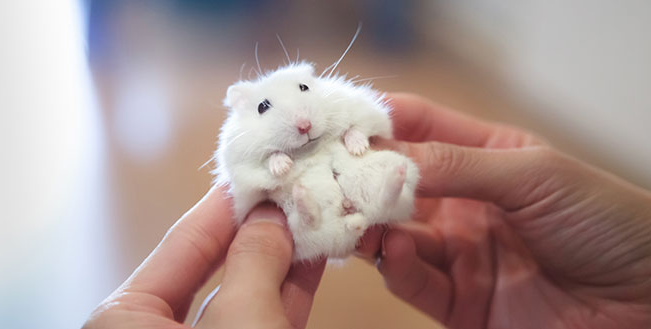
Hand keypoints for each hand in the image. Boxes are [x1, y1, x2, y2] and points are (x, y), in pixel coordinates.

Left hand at [83, 186, 324, 328]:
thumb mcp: (241, 318)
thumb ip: (254, 260)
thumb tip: (270, 216)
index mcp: (126, 319)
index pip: (183, 242)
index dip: (226, 204)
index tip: (258, 170)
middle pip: (215, 265)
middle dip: (258, 229)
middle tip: (290, 190)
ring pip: (244, 294)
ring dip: (282, 258)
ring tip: (312, 216)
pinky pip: (262, 318)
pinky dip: (288, 290)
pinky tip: (313, 257)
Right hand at [357, 93, 650, 327]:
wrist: (648, 302)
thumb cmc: (605, 221)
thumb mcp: (532, 175)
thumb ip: (454, 164)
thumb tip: (380, 153)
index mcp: (485, 158)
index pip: (417, 128)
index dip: (378, 123)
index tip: (339, 126)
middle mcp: (464, 202)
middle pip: (395, 183)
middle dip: (360, 177)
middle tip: (327, 174)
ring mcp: (460, 252)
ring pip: (393, 233)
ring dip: (368, 223)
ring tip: (350, 213)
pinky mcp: (458, 301)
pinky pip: (412, 280)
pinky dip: (395, 265)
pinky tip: (392, 248)